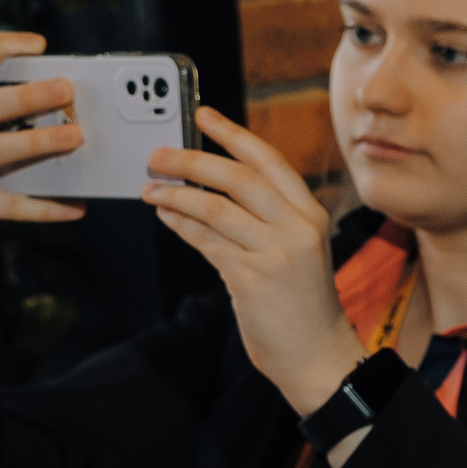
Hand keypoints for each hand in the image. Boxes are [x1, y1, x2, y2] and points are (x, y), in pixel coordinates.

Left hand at [144, 107, 364, 414]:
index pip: (269, 161)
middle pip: (238, 178)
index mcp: (310, 214)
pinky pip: (206, 242)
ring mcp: (276, 253)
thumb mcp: (295, 250)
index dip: (232, 134)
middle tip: (158, 156)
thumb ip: (263, 218)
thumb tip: (207, 187)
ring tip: (150, 190)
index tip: (202, 114)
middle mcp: (298, 228)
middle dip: (191, 161)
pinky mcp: (252, 279)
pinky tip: (166, 217)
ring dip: (175, 195)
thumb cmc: (300, 302)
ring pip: (215, 208)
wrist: (316, 353)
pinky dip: (181, 225)